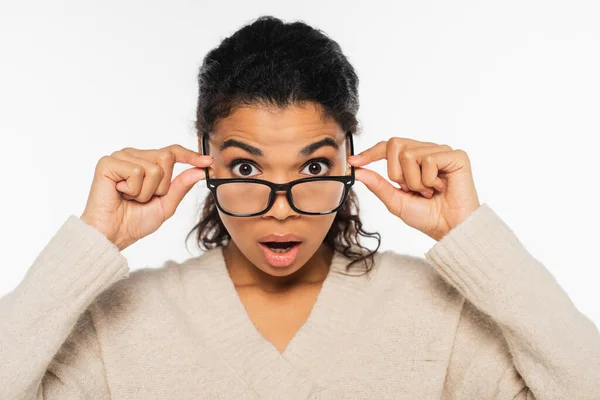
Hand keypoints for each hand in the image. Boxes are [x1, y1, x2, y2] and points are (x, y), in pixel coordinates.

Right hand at [80, 145, 213, 250]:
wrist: (113, 235)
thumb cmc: (135, 221)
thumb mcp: (166, 204)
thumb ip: (181, 186)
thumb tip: (201, 170)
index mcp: (147, 162)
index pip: (173, 151)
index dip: (191, 156)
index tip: (208, 162)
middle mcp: (134, 155)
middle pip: (166, 157)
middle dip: (161, 185)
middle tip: (143, 197)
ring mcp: (120, 157)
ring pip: (154, 167)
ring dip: (146, 191)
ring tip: (130, 197)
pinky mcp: (108, 163)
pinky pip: (137, 172)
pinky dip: (133, 190)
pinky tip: (120, 193)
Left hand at [347, 138, 480, 240]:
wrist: (449, 229)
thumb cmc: (427, 216)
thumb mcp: (396, 201)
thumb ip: (378, 184)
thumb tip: (357, 170)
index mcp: (413, 160)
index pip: (388, 147)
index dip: (370, 152)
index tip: (354, 162)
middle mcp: (427, 151)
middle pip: (395, 145)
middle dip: (397, 173)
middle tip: (413, 190)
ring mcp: (441, 152)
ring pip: (410, 154)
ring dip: (415, 181)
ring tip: (429, 191)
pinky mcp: (456, 156)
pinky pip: (429, 160)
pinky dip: (430, 179)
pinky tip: (441, 187)